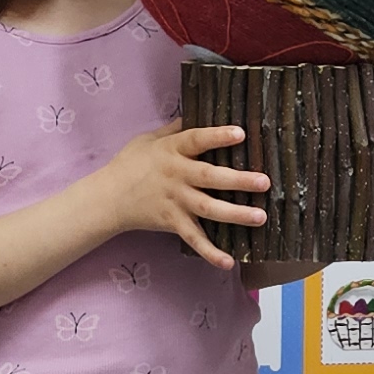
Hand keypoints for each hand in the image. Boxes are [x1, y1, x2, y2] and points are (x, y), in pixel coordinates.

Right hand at [103, 123, 269, 272]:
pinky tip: (229, 262)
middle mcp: (176, 176)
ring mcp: (175, 201)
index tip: (241, 133)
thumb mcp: (149, 139)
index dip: (218, 136)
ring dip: (236, 214)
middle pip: (210, 177)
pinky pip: (194, 239)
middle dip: (239, 180)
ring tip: (261, 217)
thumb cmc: (130, 164)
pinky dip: (210, 252)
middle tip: (265, 182)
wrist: (108, 198)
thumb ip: (175, 129)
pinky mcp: (172, 222)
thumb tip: (199, 111)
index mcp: (172, 151)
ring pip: (209, 208)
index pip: (197, 140)